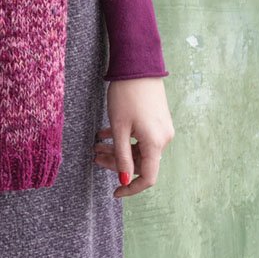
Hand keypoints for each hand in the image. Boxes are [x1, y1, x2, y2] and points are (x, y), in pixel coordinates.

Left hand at [93, 76, 174, 197]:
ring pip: (138, 148)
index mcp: (156, 144)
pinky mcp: (157, 118)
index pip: (147, 178)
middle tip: (95, 156)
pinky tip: (105, 132)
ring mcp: (161, 128)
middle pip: (140, 161)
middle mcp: (163, 139)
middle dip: (117, 162)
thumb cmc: (127, 95)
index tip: (115, 192)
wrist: (138, 65)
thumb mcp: (119, 127)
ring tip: (96, 143)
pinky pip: (141, 136)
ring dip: (118, 148)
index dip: (131, 188)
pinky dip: (124, 137)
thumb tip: (123, 179)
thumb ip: (121, 155)